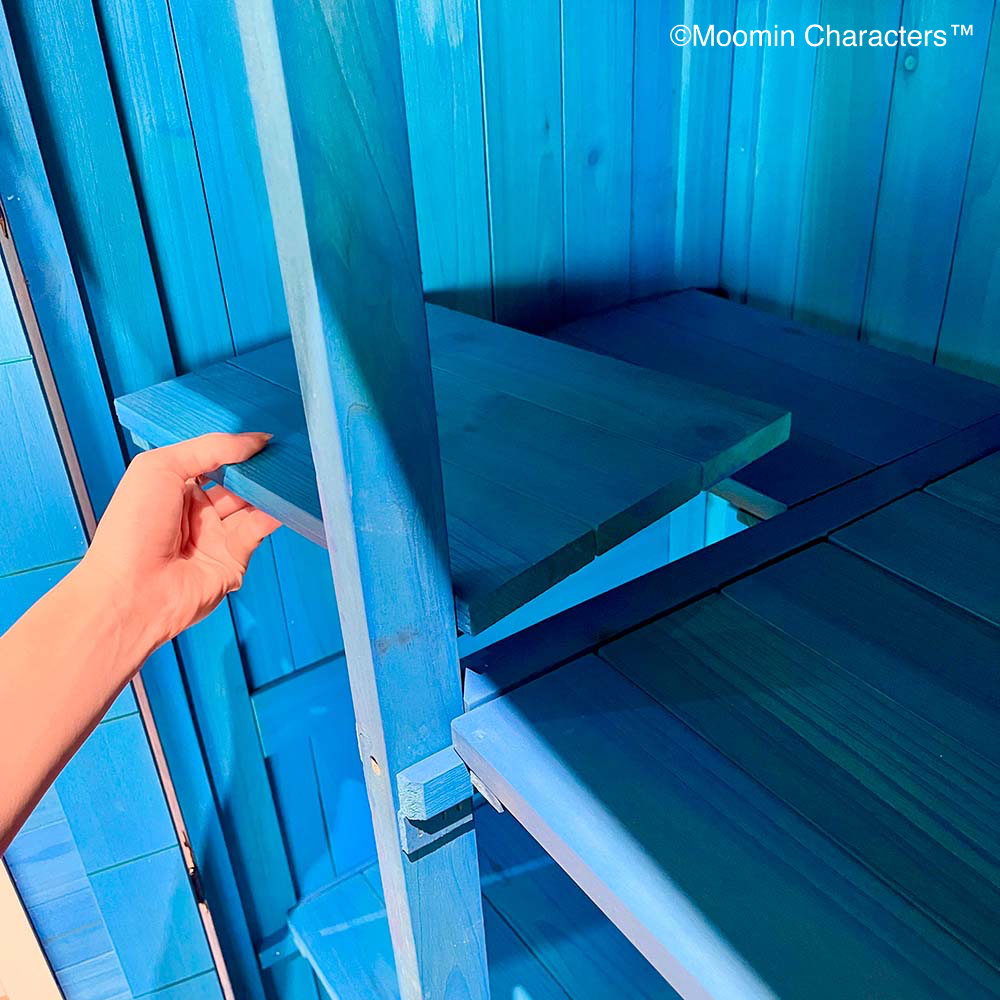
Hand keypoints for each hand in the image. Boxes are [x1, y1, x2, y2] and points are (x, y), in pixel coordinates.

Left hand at [80, 432, 280, 649]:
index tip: (261, 439)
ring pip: (252, 505)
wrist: (130, 592)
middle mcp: (196, 512)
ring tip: (286, 472)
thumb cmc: (131, 529)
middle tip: (280, 453)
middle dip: (257, 468)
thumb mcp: (160, 467)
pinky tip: (284, 499)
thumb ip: (210, 448)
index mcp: (173, 487)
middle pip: (237, 483)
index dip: (236, 449)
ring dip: (269, 489)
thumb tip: (254, 441)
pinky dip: (274, 514)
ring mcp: (216, 536)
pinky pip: (259, 530)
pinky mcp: (234, 560)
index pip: (213, 461)